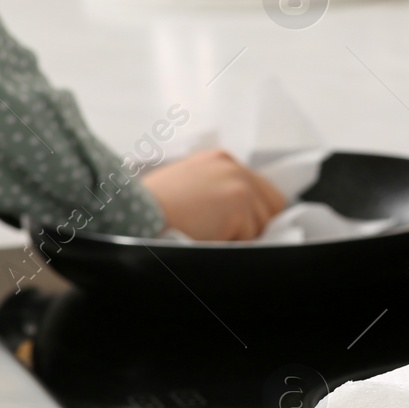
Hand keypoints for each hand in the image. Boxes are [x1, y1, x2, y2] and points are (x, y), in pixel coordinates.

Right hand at [141, 149, 285, 240]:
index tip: (242, 229)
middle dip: (254, 227)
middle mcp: (234, 166)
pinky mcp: (239, 202)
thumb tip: (240, 218)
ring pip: (264, 225)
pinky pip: (251, 238)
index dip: (255, 214)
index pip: (262, 190)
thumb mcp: (187, 190)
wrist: (135, 217)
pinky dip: (232, 247)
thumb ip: (217, 195)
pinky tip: (208, 241)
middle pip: (273, 206)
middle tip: (225, 238)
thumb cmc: (151, 211)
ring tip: (210, 238)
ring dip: (242, 238)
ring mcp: (238, 183)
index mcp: (221, 160)